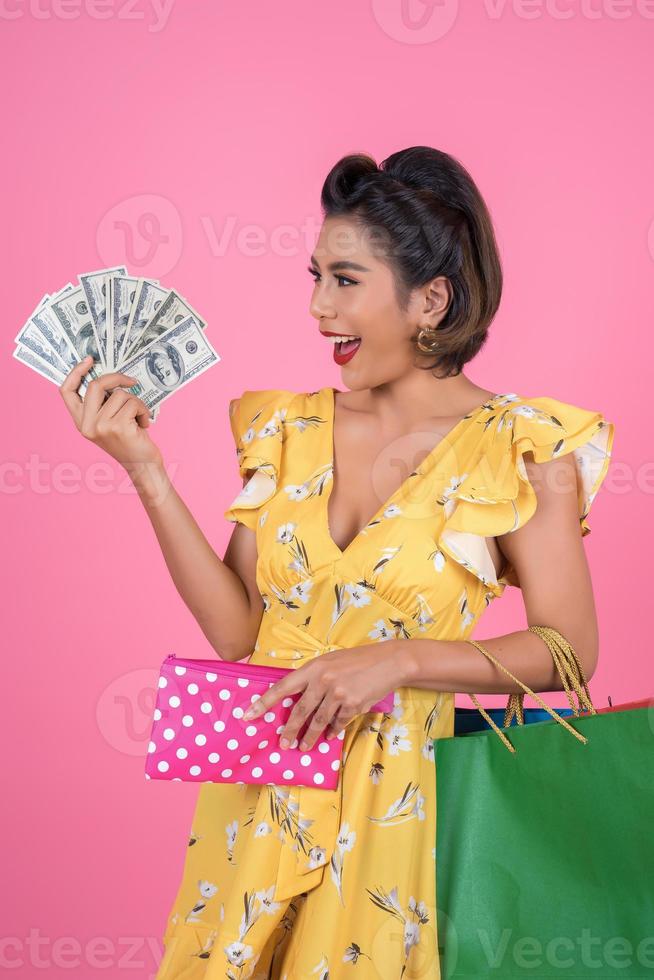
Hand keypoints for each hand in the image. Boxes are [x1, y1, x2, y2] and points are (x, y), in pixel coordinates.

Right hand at [59, 356, 162, 473]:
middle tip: (131, 382)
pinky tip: (144, 424)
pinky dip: (144, 410)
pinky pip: (134, 403)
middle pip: (95, 386)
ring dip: (136, 402)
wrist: (142, 466)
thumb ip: (102, 404)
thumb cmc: (129, 441)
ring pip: (120, 395)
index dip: (75, 372)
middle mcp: (87, 425)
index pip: (66, 391)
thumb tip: (110, 377)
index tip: (89, 360)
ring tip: (139, 418)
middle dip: (116, 378)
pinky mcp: (118, 427)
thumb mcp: (107, 423)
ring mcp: (101, 426)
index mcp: (81, 422)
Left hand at [241, 643, 405, 750]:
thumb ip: (313, 678)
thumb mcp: (330, 661)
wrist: (388, 662)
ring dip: (310, 737)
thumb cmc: (357, 660)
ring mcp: (339, 694)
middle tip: (282, 745)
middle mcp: (323, 680)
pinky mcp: (353, 705)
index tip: (249, 715)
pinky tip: (329, 736)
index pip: (282, 687)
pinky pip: (338, 724)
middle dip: (289, 731)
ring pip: (318, 721)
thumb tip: (297, 698)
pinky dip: (332, 731)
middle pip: (300, 711)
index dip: (264, 703)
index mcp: (313, 668)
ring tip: (303, 747)